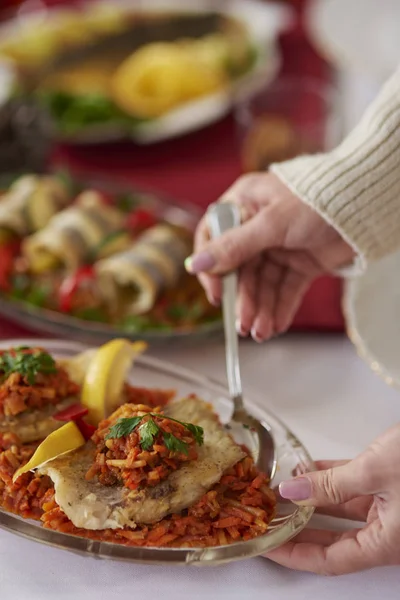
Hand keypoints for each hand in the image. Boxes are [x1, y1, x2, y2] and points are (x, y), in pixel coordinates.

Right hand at [185, 172, 353, 340]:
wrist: (364, 208)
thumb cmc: (317, 199)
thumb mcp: (271, 223)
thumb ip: (233, 246)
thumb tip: (195, 264)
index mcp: (245, 204)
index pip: (215, 239)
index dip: (213, 269)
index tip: (216, 294)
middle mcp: (258, 227)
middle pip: (242, 269)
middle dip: (245, 299)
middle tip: (245, 324)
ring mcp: (280, 246)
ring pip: (264, 283)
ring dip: (263, 308)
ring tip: (263, 331)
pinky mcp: (300, 262)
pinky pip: (286, 288)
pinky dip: (282, 307)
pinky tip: (278, 325)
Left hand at [266, 424, 399, 574]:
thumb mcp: (374, 472)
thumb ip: (331, 484)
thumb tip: (293, 491)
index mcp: (388, 543)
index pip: (330, 561)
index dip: (295, 554)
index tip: (267, 545)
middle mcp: (389, 532)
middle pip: (334, 539)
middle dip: (298, 527)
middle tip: (267, 518)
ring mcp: (391, 509)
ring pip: (342, 510)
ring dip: (312, 498)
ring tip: (280, 490)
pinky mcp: (391, 486)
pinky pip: (354, 489)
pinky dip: (331, 479)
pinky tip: (308, 469)